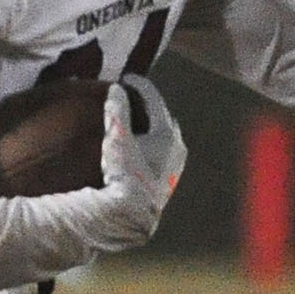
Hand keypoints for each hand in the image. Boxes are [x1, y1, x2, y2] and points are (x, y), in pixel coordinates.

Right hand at [93, 76, 185, 249]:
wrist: (132, 215)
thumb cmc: (125, 176)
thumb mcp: (117, 139)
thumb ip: (117, 112)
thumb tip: (117, 90)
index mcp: (167, 133)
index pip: (155, 100)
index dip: (139, 86)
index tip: (126, 78)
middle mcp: (177, 146)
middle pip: (163, 116)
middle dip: (148, 104)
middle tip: (131, 96)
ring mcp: (176, 164)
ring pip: (165, 134)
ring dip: (150, 124)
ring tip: (134, 119)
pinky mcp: (170, 178)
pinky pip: (163, 150)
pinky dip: (152, 140)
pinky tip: (140, 145)